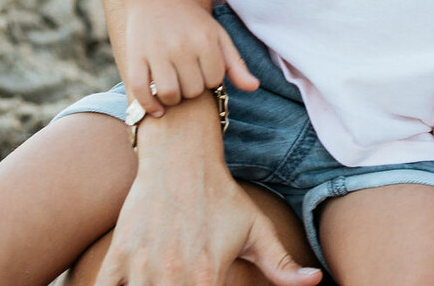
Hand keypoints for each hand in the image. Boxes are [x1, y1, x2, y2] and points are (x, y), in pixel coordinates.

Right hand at [97, 118, 319, 285]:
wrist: (181, 160)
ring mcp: (140, 268)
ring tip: (168, 282)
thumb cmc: (222, 197)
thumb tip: (316, 282)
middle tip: (193, 282)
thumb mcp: (256, 229)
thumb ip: (282, 264)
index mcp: (206, 275)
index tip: (211, 285)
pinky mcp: (117, 259)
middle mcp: (171, 276)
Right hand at [121, 0, 256, 114]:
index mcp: (205, 41)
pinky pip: (140, 91)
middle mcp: (181, 47)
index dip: (210, 79)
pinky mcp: (135, 57)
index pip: (214, 80)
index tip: (203, 70)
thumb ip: (235, 63)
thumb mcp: (218, 35)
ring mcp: (156, 52)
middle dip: (192, 89)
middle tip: (187, 76)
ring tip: (173, 88)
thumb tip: (254, 88)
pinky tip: (157, 109)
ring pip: (168, 94)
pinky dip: (148, 105)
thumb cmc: (191, 20)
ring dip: (172, 99)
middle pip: (192, 90)